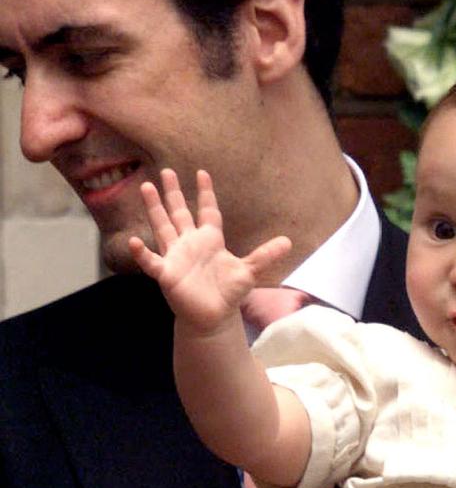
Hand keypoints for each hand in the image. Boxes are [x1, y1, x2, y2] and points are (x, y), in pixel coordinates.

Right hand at [129, 168, 290, 334]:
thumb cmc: (228, 292)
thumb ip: (266, 255)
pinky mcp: (167, 274)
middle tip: (166, 171)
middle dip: (174, 193)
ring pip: (163, 227)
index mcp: (211, 240)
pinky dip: (142, 254)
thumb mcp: (250, 271)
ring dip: (155, 208)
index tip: (202, 173)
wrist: (214, 317)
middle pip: (180, 213)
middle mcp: (190, 244)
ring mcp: (176, 257)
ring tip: (146, 187)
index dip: (206, 193)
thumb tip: (288, 242)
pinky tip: (135, 241)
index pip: (208, 211)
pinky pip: (151, 262)